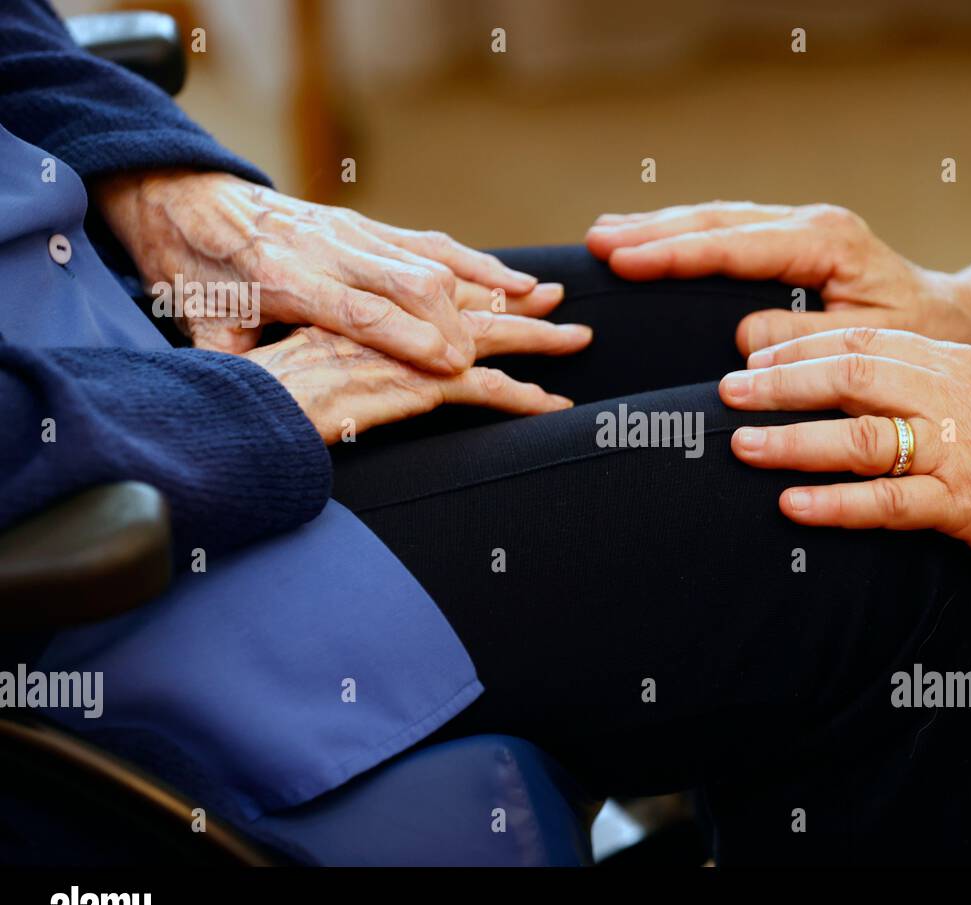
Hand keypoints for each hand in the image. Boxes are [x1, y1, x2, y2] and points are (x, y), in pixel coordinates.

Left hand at [93, 170, 562, 369]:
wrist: (184, 199)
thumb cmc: (194, 273)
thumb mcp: (202, 327)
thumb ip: (237, 363)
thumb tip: (264, 405)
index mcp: (286, 277)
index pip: (363, 312)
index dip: (413, 339)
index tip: (456, 368)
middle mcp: (330, 248)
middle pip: (415, 282)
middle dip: (470, 320)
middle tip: (520, 350)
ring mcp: (355, 232)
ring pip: (436, 259)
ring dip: (495, 286)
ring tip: (549, 303)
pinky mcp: (368, 225)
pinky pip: (434, 245)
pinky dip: (480, 264)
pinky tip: (515, 279)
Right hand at [244, 312, 590, 444]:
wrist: (241, 401)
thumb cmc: (258, 377)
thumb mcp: (295, 348)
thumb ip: (326, 344)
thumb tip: (332, 353)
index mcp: (362, 302)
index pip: (428, 286)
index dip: (471, 283)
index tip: (503, 283)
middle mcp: (392, 317)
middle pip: (468, 302)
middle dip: (516, 300)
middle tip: (556, 299)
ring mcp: (408, 349)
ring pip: (487, 337)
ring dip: (536, 339)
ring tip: (578, 341)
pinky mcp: (415, 383)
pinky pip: (483, 388)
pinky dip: (523, 396)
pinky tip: (553, 405)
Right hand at [586, 201, 970, 358]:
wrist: (954, 322)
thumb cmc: (918, 341)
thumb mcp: (869, 346)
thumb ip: (805, 341)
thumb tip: (742, 336)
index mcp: (827, 243)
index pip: (735, 244)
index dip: (675, 253)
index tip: (624, 259)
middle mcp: (811, 225)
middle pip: (717, 221)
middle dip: (653, 231)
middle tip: (595, 241)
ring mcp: (802, 228)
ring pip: (718, 219)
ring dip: (661, 226)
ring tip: (606, 232)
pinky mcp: (795, 241)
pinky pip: (729, 232)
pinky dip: (686, 235)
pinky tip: (650, 238)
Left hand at [718, 327, 970, 589]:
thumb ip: (924, 386)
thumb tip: (845, 391)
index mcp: (957, 363)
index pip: (865, 341)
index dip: (801, 348)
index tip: (751, 357)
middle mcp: (957, 396)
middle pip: (852, 375)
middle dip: (781, 383)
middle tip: (726, 393)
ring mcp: (962, 450)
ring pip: (862, 438)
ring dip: (794, 441)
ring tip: (742, 445)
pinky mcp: (969, 505)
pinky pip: (890, 503)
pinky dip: (836, 504)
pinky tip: (792, 506)